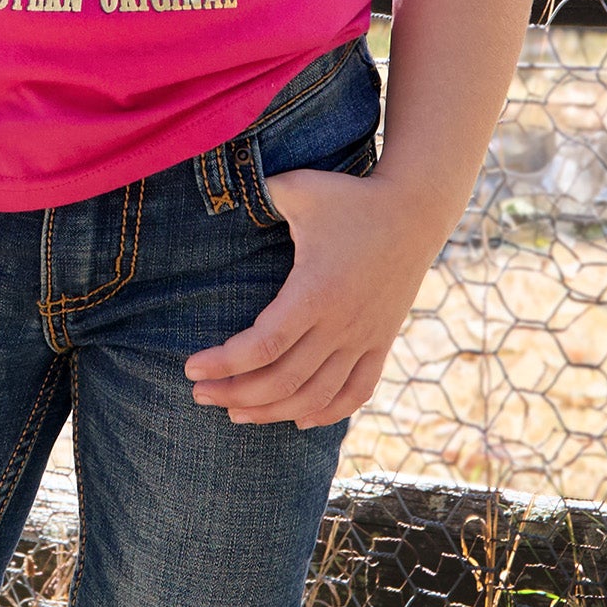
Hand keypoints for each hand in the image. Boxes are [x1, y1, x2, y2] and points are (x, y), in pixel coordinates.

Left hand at [184, 169, 437, 428]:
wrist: (415, 209)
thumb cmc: (349, 196)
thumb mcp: (299, 188)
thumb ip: (258, 194)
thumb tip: (220, 195)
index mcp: (315, 292)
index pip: (263, 346)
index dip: (224, 364)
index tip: (192, 368)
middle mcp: (340, 324)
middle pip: (283, 380)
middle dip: (235, 394)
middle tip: (201, 395)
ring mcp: (364, 338)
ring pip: (316, 396)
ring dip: (273, 411)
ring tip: (235, 413)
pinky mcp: (381, 342)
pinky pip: (357, 392)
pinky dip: (327, 412)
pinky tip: (300, 418)